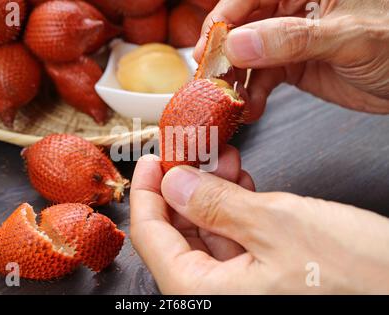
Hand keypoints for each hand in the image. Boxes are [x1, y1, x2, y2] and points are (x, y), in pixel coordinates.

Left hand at [130, 153, 388, 293]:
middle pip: (176, 234)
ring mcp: (240, 288)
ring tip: (221, 159)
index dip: (146, 193)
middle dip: (183, 187)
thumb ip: (216, 204)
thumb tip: (175, 183)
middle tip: (190, 152)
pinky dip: (234, 208)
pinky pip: (234, 240)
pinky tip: (240, 182)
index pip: (151, 237)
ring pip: (207, 234)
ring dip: (211, 193)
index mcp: (203, 294)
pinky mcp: (264, 278)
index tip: (151, 161)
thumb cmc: (356, 278)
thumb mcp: (277, 225)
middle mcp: (216, 296)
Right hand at [194, 0, 388, 121]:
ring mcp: (288, 39)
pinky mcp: (290, 66)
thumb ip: (293, 39)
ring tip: (231, 102)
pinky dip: (252, 96)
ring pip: (247, 57)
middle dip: (225, 56)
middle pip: (242, 27)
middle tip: (211, 81)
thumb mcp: (349, 38)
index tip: (209, 49)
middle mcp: (292, 9)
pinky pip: (260, 79)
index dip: (224, 20)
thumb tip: (241, 43)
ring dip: (236, 82)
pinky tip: (251, 109)